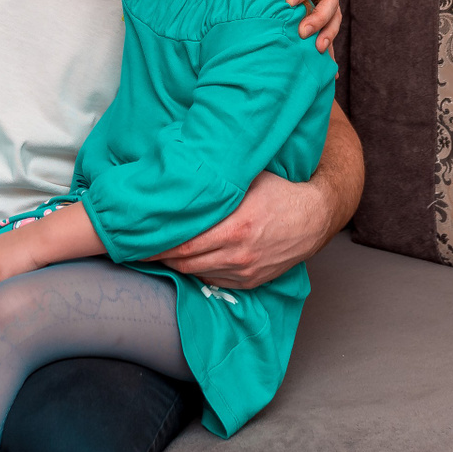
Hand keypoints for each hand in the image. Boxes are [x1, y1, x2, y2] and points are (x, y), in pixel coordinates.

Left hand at [151, 172, 328, 289]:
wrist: (313, 217)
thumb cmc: (279, 191)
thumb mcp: (248, 178)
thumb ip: (217, 180)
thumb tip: (184, 170)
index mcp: (236, 227)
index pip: (184, 244)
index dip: (158, 244)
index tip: (139, 239)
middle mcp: (239, 253)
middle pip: (186, 262)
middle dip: (160, 256)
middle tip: (139, 247)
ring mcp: (245, 270)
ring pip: (198, 273)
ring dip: (176, 265)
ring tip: (158, 253)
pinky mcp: (251, 281)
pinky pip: (214, 281)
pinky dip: (197, 272)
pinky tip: (187, 262)